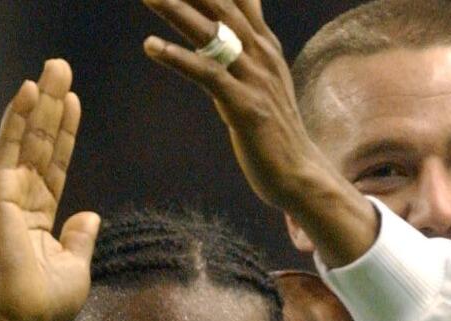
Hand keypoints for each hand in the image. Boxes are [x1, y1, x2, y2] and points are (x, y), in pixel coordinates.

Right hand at [0, 59, 100, 320]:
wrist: (21, 317)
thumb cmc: (45, 302)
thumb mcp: (74, 266)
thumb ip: (80, 238)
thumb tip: (89, 216)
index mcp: (38, 216)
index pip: (54, 165)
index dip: (64, 134)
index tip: (73, 103)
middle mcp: (21, 199)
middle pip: (39, 143)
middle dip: (51, 106)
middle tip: (60, 67)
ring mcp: (8, 194)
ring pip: (26, 138)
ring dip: (38, 102)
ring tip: (50, 68)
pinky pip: (9, 148)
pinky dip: (16, 119)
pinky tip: (27, 92)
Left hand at [140, 0, 377, 266]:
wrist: (299, 172)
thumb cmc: (277, 127)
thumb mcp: (268, 76)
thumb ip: (253, 42)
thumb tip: (246, 11)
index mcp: (266, 46)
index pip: (240, 0)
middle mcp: (262, 55)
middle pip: (222, 7)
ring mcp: (255, 79)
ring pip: (211, 34)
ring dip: (177, 11)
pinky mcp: (245, 106)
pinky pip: (207, 74)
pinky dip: (177, 57)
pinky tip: (151, 46)